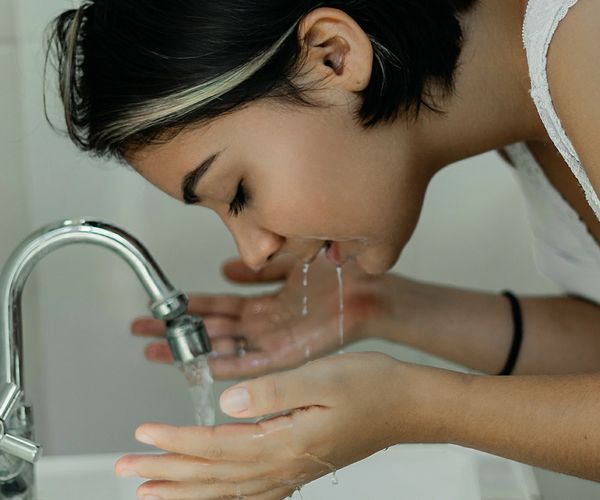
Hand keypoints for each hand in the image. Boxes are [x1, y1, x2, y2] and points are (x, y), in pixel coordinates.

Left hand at [116, 352, 453, 499]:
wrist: (408, 406)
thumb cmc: (372, 387)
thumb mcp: (322, 377)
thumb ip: (272, 392)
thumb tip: (226, 403)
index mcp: (285, 440)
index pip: (216, 446)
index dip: (176, 441)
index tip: (143, 434)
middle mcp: (285, 464)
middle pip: (213, 475)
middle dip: (168, 473)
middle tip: (128, 471)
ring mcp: (292, 470)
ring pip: (227, 489)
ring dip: (187, 489)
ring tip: (153, 490)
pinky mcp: (300, 466)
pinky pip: (250, 492)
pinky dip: (221, 496)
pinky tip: (210, 496)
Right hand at [131, 254, 391, 378]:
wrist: (369, 289)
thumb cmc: (336, 274)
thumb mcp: (287, 262)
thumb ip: (257, 268)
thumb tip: (225, 267)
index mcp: (264, 304)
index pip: (216, 307)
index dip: (187, 307)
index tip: (159, 307)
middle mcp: (263, 325)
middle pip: (210, 329)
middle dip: (176, 331)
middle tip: (141, 331)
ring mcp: (272, 341)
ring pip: (223, 348)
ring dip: (191, 350)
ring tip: (156, 350)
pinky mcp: (287, 355)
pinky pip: (251, 364)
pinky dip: (227, 366)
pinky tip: (201, 366)